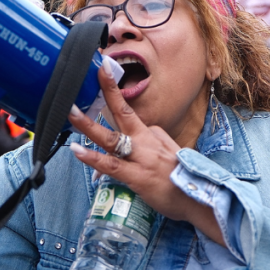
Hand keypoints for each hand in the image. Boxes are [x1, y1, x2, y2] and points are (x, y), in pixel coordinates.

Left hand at [66, 63, 224, 245]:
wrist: (200, 199)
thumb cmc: (183, 179)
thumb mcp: (171, 152)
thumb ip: (153, 141)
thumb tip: (136, 138)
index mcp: (153, 134)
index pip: (128, 112)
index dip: (114, 91)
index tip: (104, 70)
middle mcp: (147, 141)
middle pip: (123, 112)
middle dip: (108, 90)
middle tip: (94, 70)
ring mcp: (141, 158)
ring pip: (110, 138)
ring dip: (88, 125)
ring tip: (69, 112)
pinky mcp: (137, 177)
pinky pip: (111, 165)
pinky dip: (93, 158)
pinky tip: (77, 151)